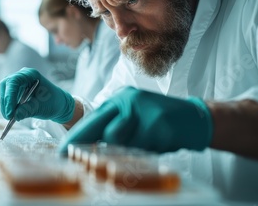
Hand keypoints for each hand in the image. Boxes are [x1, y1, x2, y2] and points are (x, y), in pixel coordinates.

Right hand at [0, 68, 74, 122]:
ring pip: (5, 91)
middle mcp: (23, 75)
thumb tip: (15, 116)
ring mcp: (19, 82)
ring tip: (10, 117)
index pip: (14, 82)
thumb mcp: (41, 108)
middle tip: (8, 116)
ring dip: (6, 105)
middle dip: (6, 101)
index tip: (10, 112)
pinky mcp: (16, 89)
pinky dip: (8, 106)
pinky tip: (11, 114)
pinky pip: (7, 96)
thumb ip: (28, 110)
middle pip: (7, 85)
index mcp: (31, 74)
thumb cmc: (52, 102)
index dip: (10, 97)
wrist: (58, 104)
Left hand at [58, 87, 212, 153]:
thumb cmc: (161, 122)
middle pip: (96, 124)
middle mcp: (127, 99)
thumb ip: (114, 127)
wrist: (195, 119)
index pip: (91, 118)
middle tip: (69, 158)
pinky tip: (157, 141)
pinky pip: (138, 145)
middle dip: (82, 144)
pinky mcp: (155, 122)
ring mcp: (141, 109)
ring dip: (125, 148)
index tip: (62, 152)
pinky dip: (144, 149)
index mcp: (120, 98)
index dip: (75, 137)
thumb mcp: (134, 118)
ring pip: (116, 138)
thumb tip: (87, 147)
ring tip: (144, 142)